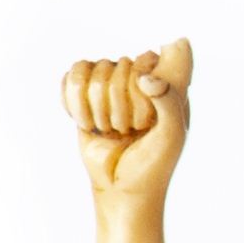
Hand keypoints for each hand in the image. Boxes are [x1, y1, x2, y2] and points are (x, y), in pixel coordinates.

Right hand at [66, 39, 193, 195]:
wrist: (120, 186)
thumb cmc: (154, 162)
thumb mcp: (172, 135)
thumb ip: (169, 100)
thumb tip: (145, 78)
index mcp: (170, 83)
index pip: (153, 56)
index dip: (143, 81)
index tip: (145, 112)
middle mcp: (141, 78)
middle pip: (119, 65)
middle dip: (120, 106)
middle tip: (129, 130)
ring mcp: (112, 84)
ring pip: (92, 72)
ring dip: (98, 109)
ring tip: (110, 128)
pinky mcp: (86, 94)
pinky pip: (71, 79)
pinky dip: (75, 105)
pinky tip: (87, 122)